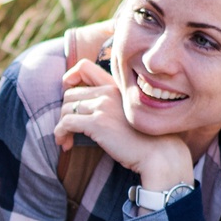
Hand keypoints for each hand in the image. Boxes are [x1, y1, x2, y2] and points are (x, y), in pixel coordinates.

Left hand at [53, 58, 193, 190]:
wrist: (159, 153)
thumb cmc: (145, 138)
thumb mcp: (129, 113)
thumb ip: (111, 105)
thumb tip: (85, 111)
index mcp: (116, 85)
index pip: (84, 67)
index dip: (70, 77)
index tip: (68, 95)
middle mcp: (109, 91)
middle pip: (70, 94)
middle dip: (64, 112)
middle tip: (68, 130)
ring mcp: (103, 105)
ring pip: (65, 109)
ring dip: (61, 127)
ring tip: (66, 141)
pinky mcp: (98, 122)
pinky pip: (66, 123)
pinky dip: (60, 134)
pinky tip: (66, 145)